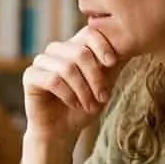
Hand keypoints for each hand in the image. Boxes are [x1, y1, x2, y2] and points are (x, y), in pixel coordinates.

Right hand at [23, 26, 123, 146]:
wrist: (63, 131)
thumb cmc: (85, 106)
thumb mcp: (106, 83)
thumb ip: (115, 63)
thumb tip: (134, 42)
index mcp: (75, 46)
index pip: (90, 32)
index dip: (103, 46)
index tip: (112, 64)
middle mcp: (57, 50)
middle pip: (80, 52)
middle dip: (96, 78)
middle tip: (104, 98)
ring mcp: (41, 61)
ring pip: (67, 67)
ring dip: (83, 90)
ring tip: (89, 105)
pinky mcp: (30, 76)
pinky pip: (52, 80)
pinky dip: (68, 95)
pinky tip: (74, 104)